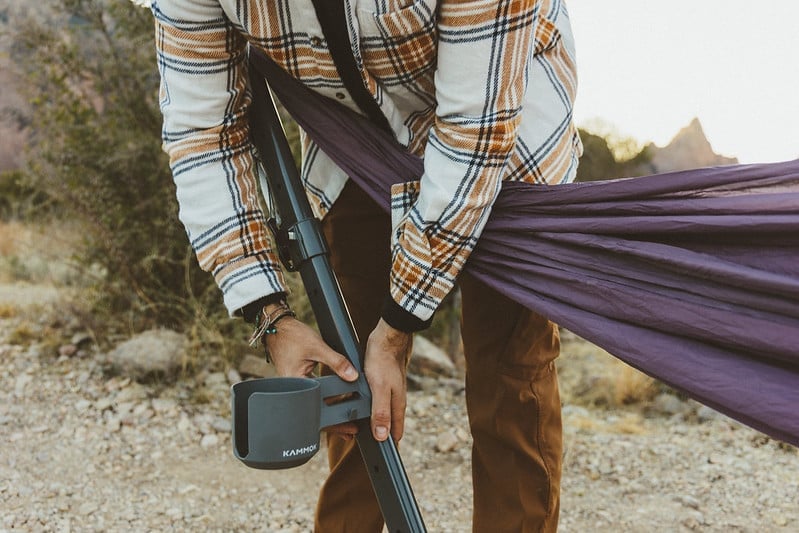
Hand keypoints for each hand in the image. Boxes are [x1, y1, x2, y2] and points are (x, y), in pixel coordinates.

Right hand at [263, 313, 359, 439]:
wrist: (277, 327)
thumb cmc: (292, 336)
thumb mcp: (317, 347)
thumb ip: (337, 362)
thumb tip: (353, 376)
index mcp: (294, 385)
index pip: (317, 409)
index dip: (334, 419)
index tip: (348, 425)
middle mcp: (292, 390)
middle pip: (315, 412)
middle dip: (334, 421)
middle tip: (351, 430)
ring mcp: (294, 387)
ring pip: (314, 404)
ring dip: (329, 411)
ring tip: (347, 420)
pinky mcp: (297, 381)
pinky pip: (312, 394)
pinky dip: (324, 399)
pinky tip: (335, 403)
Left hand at [364, 319, 412, 441]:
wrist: (387, 336)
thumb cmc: (383, 360)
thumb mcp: (379, 388)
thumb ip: (381, 412)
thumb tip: (382, 436)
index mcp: (397, 405)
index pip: (396, 433)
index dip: (389, 447)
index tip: (382, 460)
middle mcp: (395, 400)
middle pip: (389, 424)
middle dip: (380, 437)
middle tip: (367, 449)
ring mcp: (390, 391)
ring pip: (382, 412)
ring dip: (373, 423)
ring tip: (359, 432)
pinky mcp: (383, 382)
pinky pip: (376, 401)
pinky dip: (369, 409)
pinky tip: (359, 408)